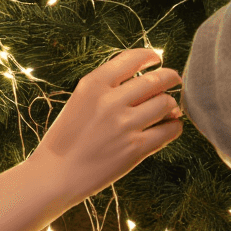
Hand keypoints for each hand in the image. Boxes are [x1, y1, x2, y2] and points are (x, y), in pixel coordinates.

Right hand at [29, 47, 182, 204]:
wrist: (55, 175)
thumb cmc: (67, 137)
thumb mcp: (80, 101)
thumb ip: (107, 87)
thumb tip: (147, 80)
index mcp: (93, 84)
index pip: (131, 58)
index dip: (149, 56)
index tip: (157, 59)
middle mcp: (110, 101)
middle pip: (155, 79)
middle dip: (170, 77)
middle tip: (175, 80)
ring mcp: (124, 125)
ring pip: (166, 103)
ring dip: (172, 104)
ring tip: (170, 109)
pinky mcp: (135, 149)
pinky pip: (169, 130)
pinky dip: (174, 126)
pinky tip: (169, 126)